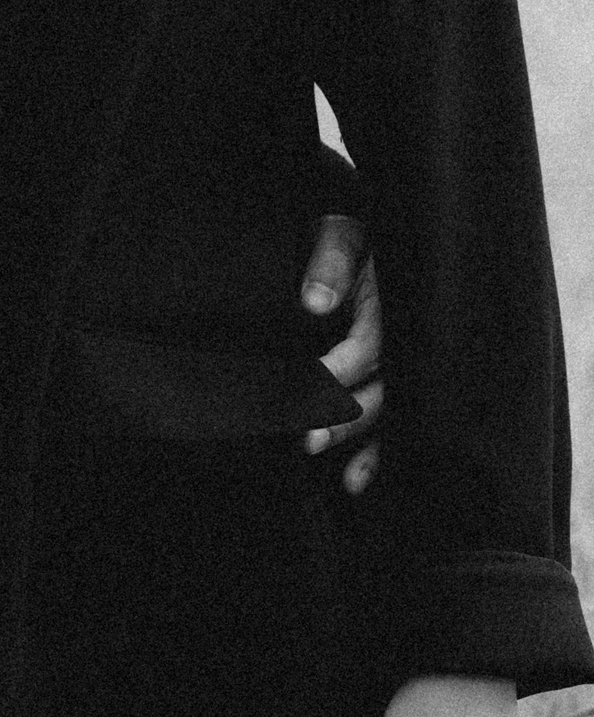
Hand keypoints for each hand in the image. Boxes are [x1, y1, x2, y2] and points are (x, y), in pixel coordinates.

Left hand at [299, 212, 381, 495]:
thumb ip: (330, 262)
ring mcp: (408, 366)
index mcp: (394, 305)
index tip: (310, 383)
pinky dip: (378, 456)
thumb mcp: (344, 234)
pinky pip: (398, 424)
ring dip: (358, 442)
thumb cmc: (360, 237)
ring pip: (387, 412)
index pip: (368, 345)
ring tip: (327, 464)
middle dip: (343, 418)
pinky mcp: (404, 382)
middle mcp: (407, 342)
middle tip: (308, 440)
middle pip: (381, 390)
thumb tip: (314, 302)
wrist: (391, 239)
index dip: (338, 368)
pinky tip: (355, 482)